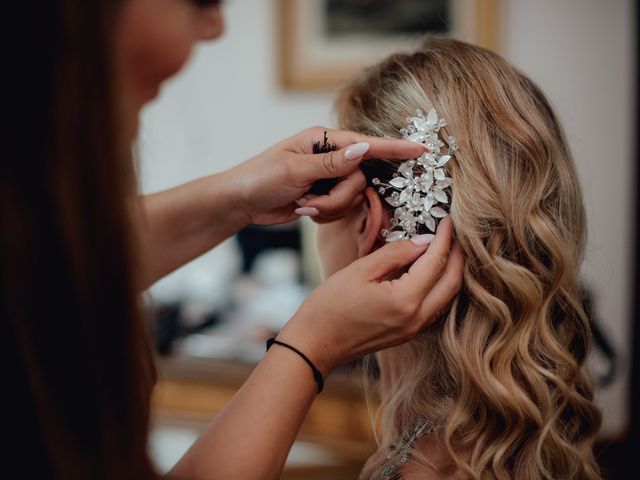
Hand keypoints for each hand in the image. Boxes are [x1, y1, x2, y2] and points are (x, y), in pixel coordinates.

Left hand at [226, 126, 426, 224]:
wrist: (241, 202)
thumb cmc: (260, 178)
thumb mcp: (294, 170)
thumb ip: (331, 163)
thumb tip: (364, 149)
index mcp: (322, 140)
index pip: (365, 144)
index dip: (393, 149)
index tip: (420, 150)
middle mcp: (330, 156)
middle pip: (359, 179)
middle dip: (338, 197)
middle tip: (309, 202)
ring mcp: (329, 177)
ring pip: (351, 197)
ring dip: (328, 208)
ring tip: (303, 206)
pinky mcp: (325, 196)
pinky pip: (340, 209)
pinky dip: (323, 214)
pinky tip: (303, 211)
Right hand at [278, 216, 463, 375]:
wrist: (314, 345)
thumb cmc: (329, 306)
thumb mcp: (360, 270)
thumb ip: (395, 253)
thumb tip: (423, 241)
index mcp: (404, 300)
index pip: (436, 262)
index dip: (444, 238)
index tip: (446, 219)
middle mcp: (416, 318)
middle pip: (452, 282)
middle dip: (456, 254)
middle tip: (452, 231)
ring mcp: (414, 330)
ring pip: (447, 296)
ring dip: (451, 271)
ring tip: (444, 248)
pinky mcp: (408, 334)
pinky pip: (435, 307)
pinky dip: (439, 286)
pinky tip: (430, 272)